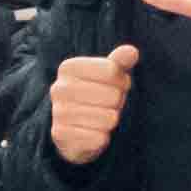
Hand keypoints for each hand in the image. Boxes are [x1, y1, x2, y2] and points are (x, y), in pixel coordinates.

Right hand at [49, 43, 140, 161]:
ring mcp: (58, 112)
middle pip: (113, 96)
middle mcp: (58, 88)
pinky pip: (99, 138)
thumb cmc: (96, 95)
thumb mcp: (109, 76)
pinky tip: (92, 133)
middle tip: (107, 105)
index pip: (112, 70)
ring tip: (100, 118)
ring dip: (110, 121)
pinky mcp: (61, 135)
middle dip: (117, 103)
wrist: (73, 129)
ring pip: (109, 118)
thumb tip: (132, 52)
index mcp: (68, 67)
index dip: (122, 81)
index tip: (113, 86)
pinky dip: (101, 138)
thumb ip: (120, 62)